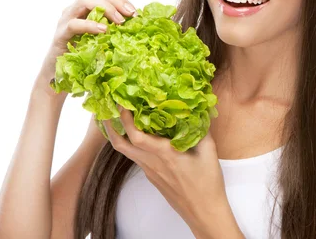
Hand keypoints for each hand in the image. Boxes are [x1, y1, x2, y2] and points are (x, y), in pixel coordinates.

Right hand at [41, 0, 136, 76]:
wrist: (59, 74)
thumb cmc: (82, 55)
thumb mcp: (101, 40)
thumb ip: (113, 30)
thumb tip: (136, 26)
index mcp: (86, 9)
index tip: (135, 12)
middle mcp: (75, 9)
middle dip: (115, 1)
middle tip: (130, 15)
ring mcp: (66, 19)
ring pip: (84, 0)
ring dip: (105, 8)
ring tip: (119, 22)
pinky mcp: (60, 34)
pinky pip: (74, 24)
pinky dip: (90, 25)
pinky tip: (103, 30)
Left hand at [102, 104, 230, 233]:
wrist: (203, 212)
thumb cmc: (208, 184)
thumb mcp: (209, 152)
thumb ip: (201, 129)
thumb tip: (197, 109)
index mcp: (165, 155)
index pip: (136, 136)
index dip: (125, 119)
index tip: (122, 103)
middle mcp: (152, 163)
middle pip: (120, 145)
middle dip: (110, 126)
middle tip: (106, 109)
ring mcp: (150, 171)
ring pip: (126, 152)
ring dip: (117, 135)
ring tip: (117, 118)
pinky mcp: (152, 176)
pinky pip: (136, 157)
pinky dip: (131, 144)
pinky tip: (138, 135)